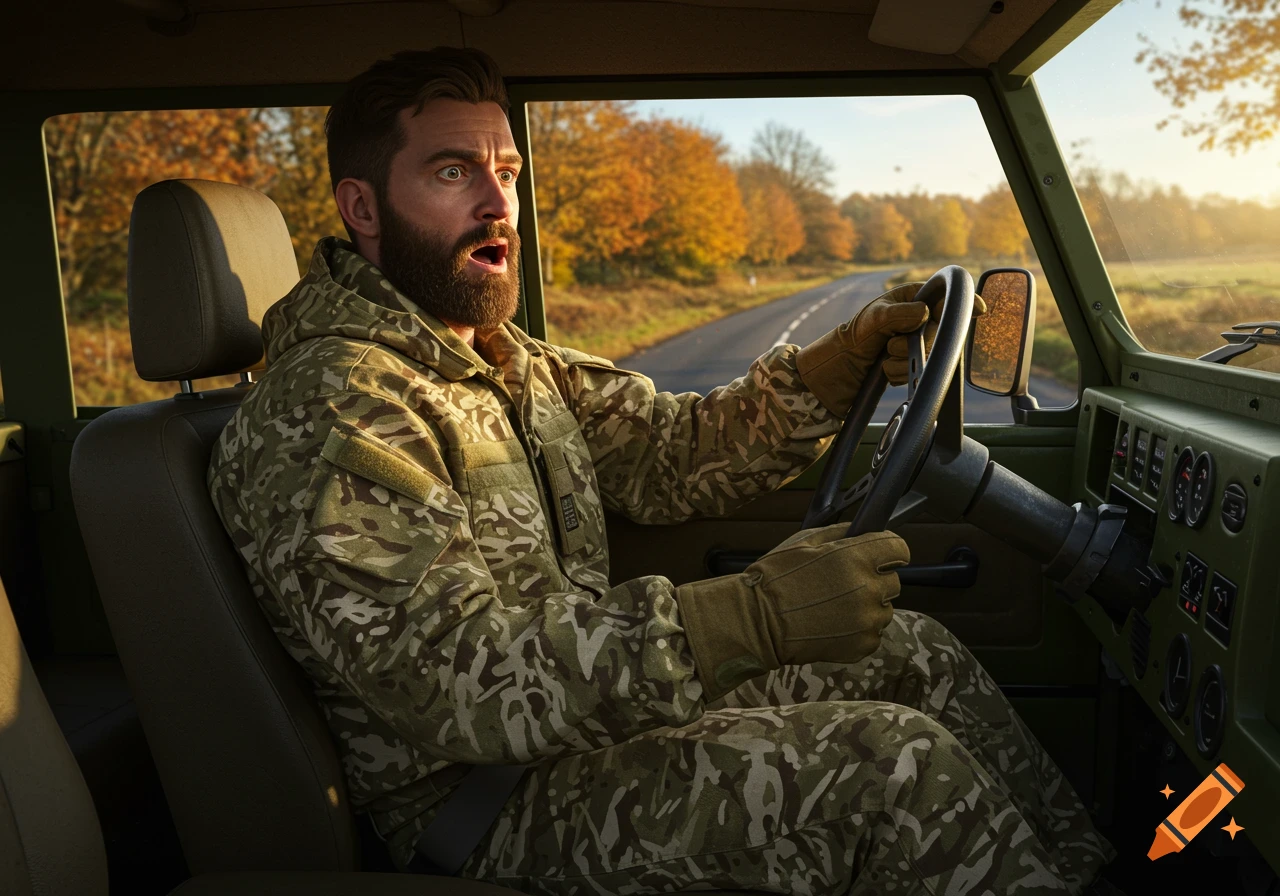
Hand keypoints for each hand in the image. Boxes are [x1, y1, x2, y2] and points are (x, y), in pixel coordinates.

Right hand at [676, 523, 909, 699]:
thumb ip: (839, 533)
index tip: (880, 555)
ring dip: (868, 606)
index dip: (889, 550)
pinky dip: (859, 630)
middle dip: (874, 579)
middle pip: (893, 581)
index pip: (899, 548)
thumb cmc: (776, 578)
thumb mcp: (803, 542)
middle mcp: (868, 588)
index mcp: (856, 557)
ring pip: (884, 609)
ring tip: (836, 607)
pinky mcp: (863, 645)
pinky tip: (834, 624)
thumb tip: (861, 530)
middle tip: (845, 584)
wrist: (757, 623)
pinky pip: (873, 633)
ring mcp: (867, 620)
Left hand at [795, 282, 986, 415]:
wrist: (835, 372)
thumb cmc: (851, 338)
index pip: (944, 297)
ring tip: (883, 356)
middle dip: (918, 341)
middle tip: (892, 343)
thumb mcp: (873, 319)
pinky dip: (900, 373)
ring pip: (931, 354)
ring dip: (904, 359)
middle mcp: (917, 319)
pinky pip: (918, 371)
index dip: (964, 302)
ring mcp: (915, 343)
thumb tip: (924, 313)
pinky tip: (884, 370)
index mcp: (911, 299)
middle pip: (942, 330)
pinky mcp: (911, 364)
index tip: (978, 308)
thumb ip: (899, 314)